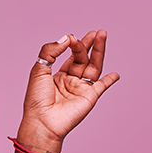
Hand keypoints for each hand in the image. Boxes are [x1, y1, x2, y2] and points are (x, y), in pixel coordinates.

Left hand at [17, 30, 119, 152]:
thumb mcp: (39, 69)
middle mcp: (70, 81)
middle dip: (89, 45)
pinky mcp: (90, 97)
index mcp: (56, 75)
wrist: (42, 120)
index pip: (69, 56)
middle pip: (83, 59)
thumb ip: (51, 51)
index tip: (71, 37)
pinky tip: (115, 74)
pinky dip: (109, 80)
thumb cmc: (36, 98)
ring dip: (99, 53)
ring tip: (102, 37)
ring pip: (93, 67)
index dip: (71, 45)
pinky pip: (102, 86)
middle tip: (96, 32)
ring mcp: (80, 89)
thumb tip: (67, 38)